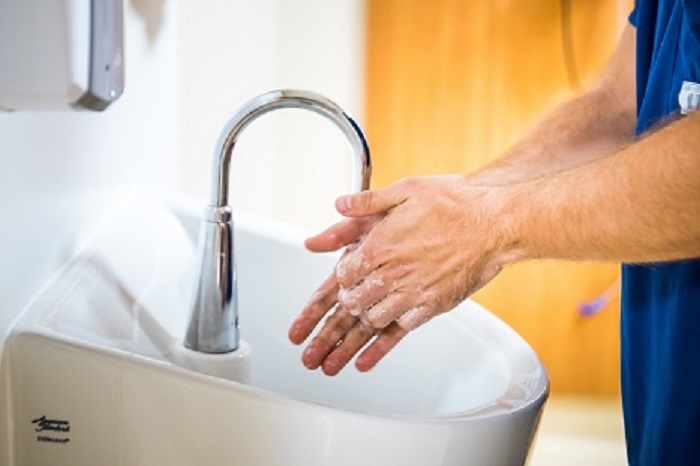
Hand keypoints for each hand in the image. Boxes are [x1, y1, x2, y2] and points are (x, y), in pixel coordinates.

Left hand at [288, 175, 520, 374]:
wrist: (497, 223)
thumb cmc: (455, 204)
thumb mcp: (406, 189)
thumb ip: (367, 202)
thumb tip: (338, 205)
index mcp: (381, 244)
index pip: (341, 274)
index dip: (329, 289)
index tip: (322, 299)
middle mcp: (393, 272)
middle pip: (350, 305)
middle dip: (329, 325)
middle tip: (313, 342)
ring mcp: (413, 292)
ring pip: (370, 322)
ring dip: (348, 341)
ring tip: (329, 359)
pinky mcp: (432, 306)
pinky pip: (400, 332)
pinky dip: (379, 349)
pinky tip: (364, 362)